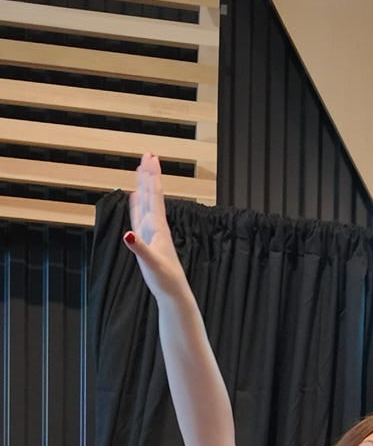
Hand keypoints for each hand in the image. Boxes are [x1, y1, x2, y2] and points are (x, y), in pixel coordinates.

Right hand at [124, 153, 191, 301]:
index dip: (151, 176)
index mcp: (157, 227)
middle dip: (149, 174)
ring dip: (144, 185)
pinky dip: (137, 203)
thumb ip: (139, 248)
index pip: (154, 196)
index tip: (150, 157)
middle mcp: (156, 225)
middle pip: (151, 194)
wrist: (172, 291)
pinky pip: (140, 215)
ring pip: (146, 202)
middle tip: (148, 154)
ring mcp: (152, 231)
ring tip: (142, 169)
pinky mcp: (147, 238)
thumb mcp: (150, 263)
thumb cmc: (163, 278)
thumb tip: (128, 234)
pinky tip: (136, 196)